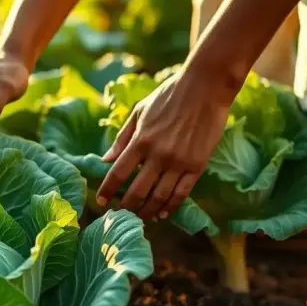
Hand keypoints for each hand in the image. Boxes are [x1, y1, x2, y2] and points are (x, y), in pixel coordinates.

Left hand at [95, 70, 232, 220]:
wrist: (206, 88)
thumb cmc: (169, 96)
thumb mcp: (140, 111)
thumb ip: (122, 137)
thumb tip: (105, 160)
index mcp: (141, 140)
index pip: (118, 173)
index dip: (107, 190)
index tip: (100, 201)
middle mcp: (158, 154)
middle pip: (137, 191)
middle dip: (127, 207)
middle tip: (121, 215)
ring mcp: (179, 162)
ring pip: (160, 197)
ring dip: (148, 211)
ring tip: (141, 217)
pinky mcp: (197, 165)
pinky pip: (182, 193)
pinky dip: (171, 206)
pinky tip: (163, 213)